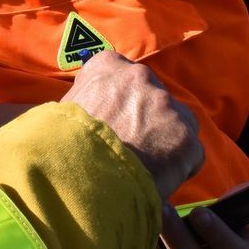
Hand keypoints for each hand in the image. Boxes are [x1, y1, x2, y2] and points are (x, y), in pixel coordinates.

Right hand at [61, 51, 203, 201]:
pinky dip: (179, 168)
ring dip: (164, 141)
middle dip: (146, 119)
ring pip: (176, 124)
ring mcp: (166, 104)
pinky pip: (190, 153)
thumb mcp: (62, 112)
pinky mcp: (185, 135)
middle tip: (131, 147)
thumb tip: (86, 115)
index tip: (114, 120)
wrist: (76, 176)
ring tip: (144, 168)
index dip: (120, 101)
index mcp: (107, 66)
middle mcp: (140, 76)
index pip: (122, 74)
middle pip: (153, 97)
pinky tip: (158, 182)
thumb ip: (83, 103)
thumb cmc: (58, 147)